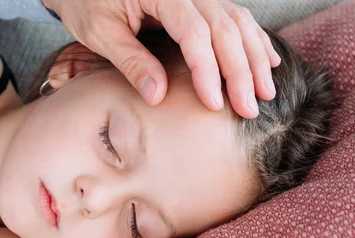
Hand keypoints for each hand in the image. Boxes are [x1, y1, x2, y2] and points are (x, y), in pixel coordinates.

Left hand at [43, 0, 280, 118]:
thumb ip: (131, 61)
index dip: (208, 70)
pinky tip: (267, 60)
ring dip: (254, 58)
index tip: (214, 104)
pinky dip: (253, 40)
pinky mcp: (200, 0)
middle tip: (249, 109)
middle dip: (241, 72)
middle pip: (224, 29)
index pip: (194, 34)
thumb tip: (159, 96)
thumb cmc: (87, 3)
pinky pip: (234, 17)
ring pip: (237, 22)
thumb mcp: (100, 32)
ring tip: (265, 92)